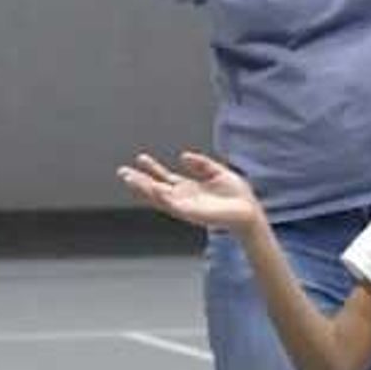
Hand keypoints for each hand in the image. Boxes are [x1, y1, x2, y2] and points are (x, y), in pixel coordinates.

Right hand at [117, 149, 266, 233]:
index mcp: (189, 189)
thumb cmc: (237, 196)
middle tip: (122, 172)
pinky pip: (172, 205)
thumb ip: (201, 164)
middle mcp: (184, 199)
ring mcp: (186, 207)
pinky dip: (162, 197)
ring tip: (130, 179)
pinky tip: (153, 189)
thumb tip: (182, 155)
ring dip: (144, 189)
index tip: (140, 158)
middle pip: (156, 189)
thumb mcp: (217, 172)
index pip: (165, 178)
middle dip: (139, 181)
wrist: (248, 212)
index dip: (152, 168)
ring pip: (159, 198)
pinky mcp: (191, 214)